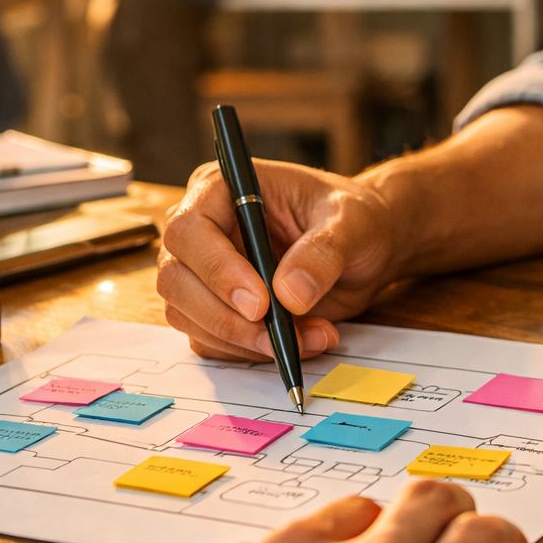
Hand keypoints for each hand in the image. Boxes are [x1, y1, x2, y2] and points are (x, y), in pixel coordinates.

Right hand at [158, 159, 400, 359]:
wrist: (367, 248)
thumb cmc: (353, 219)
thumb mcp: (350, 222)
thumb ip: (322, 252)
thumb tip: (290, 295)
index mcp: (222, 190)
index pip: (189, 230)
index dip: (217, 270)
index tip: (260, 303)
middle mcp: (203, 231)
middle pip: (175, 279)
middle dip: (225, 317)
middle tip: (279, 335)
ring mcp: (204, 273)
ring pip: (188, 317)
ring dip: (245, 340)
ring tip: (311, 336)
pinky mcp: (217, 309)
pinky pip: (212, 341)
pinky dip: (252, 352)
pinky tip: (300, 342)